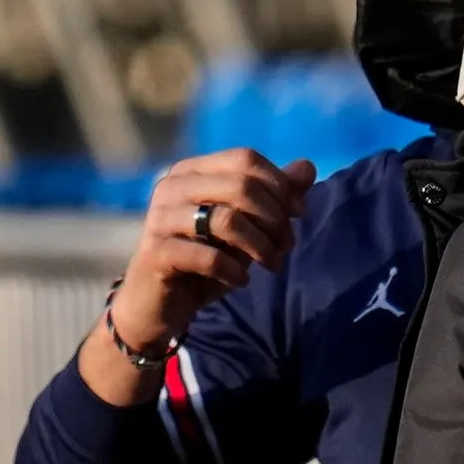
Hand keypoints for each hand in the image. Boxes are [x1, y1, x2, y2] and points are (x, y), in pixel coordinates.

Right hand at [110, 148, 315, 350]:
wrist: (157, 303)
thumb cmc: (203, 260)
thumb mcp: (245, 228)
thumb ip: (274, 197)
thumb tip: (307, 167)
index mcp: (192, 171)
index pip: (245, 159)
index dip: (280, 185)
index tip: (298, 214)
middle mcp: (172, 186)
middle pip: (240, 185)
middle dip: (274, 218)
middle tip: (286, 245)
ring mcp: (160, 218)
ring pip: (227, 219)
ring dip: (260, 245)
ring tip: (271, 264)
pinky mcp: (156, 253)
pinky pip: (208, 257)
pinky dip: (234, 271)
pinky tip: (241, 281)